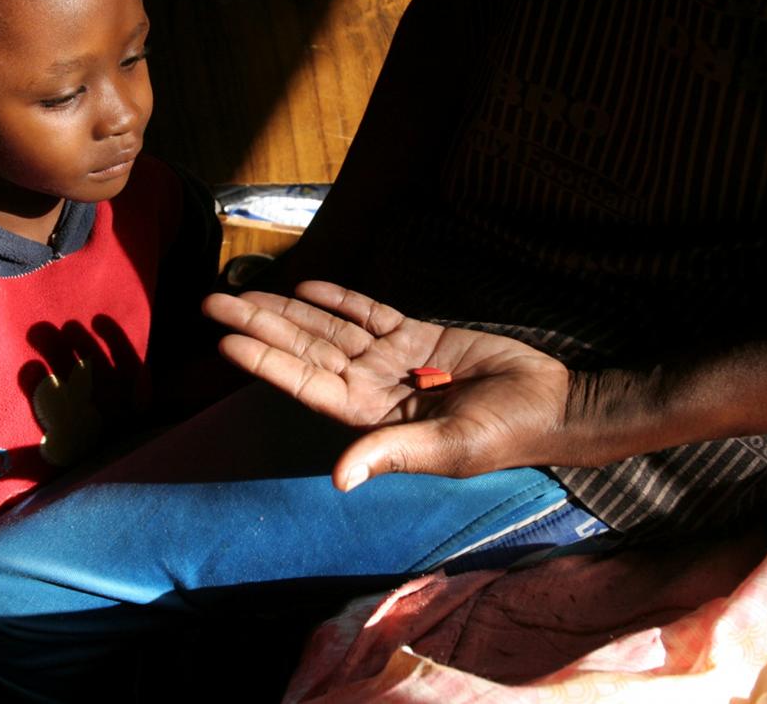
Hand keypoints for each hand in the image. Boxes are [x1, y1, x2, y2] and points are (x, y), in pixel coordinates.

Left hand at [201, 281, 573, 489]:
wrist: (553, 402)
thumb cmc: (507, 432)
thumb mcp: (450, 448)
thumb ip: (394, 453)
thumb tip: (340, 478)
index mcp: (372, 417)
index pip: (306, 383)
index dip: (265, 361)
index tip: (225, 342)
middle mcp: (372, 386)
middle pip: (305, 348)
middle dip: (259, 325)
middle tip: (213, 301)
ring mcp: (393, 359)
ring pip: (329, 327)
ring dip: (288, 308)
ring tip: (245, 289)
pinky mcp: (418, 335)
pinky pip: (370, 314)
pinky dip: (340, 299)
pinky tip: (307, 287)